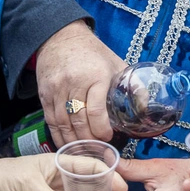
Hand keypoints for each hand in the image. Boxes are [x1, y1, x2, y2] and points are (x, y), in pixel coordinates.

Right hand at [35, 21, 125, 146]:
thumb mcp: (116, 64)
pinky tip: (67, 145)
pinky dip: (59, 135)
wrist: (60, 37)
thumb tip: (145, 108)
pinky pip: (51, 120)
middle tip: (98, 151)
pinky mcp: (44, 94)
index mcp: (95, 75)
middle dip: (89, 140)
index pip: (96, 110)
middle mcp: (73, 83)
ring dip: (73, 142)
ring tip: (84, 153)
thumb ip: (131, 86)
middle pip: (79, 121)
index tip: (108, 137)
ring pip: (63, 123)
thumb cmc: (92, 52)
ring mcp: (56, 89)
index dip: (102, 129)